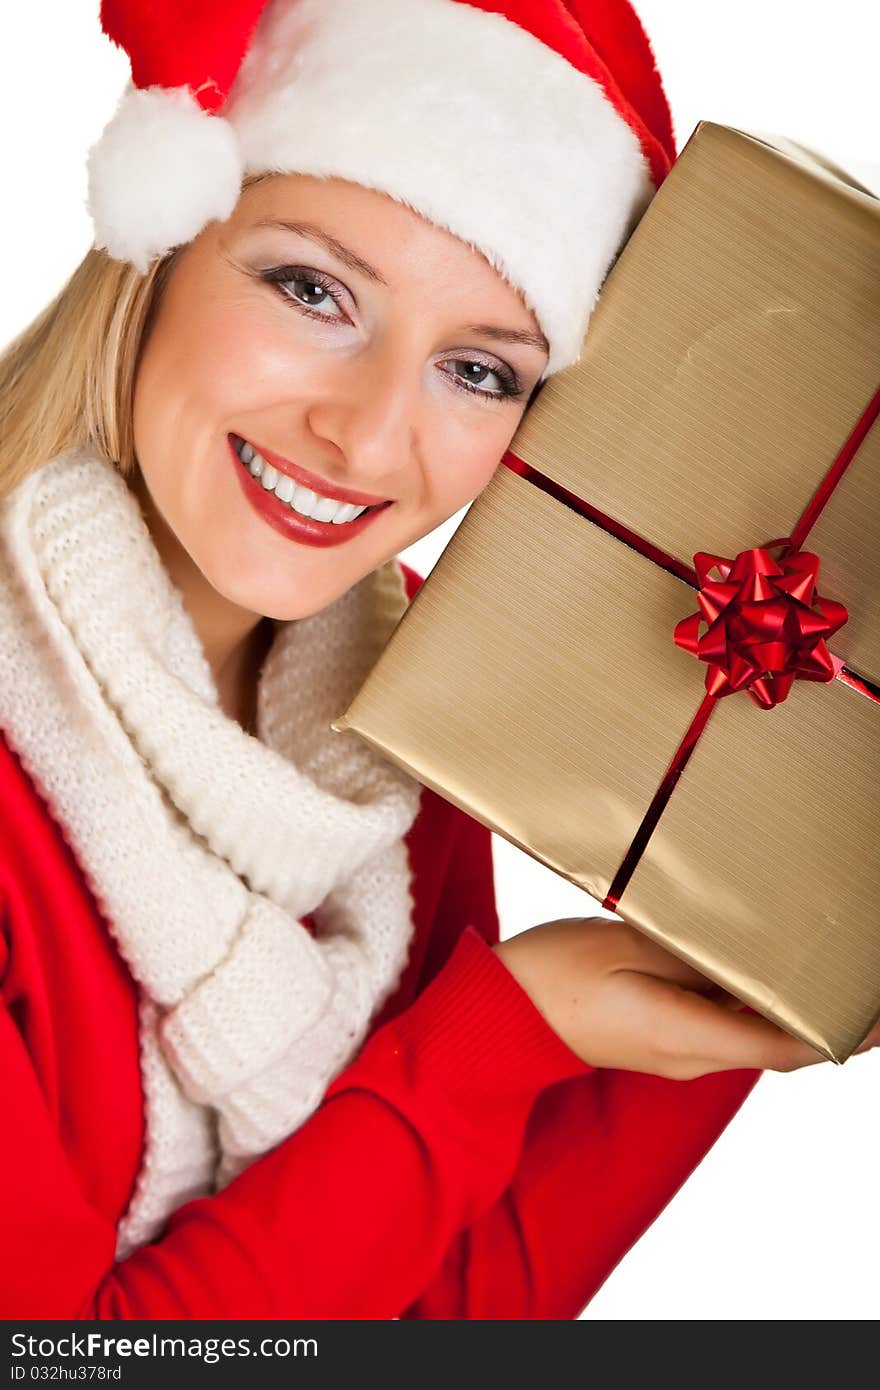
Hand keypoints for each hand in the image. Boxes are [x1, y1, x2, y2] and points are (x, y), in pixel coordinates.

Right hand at [492, 917, 879, 1078]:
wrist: (499, 1013)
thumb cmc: (552, 975)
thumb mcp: (630, 947)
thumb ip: (697, 957)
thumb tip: (756, 963)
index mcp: (682, 1036)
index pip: (784, 1048)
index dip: (840, 1036)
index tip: (876, 1018)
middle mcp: (688, 1057)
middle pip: (779, 1046)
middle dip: (826, 1018)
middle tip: (858, 980)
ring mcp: (677, 1053)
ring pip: (754, 1036)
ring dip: (791, 1009)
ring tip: (822, 966)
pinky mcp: (664, 1039)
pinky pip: (725, 1026)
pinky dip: (756, 1004)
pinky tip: (761, 967)